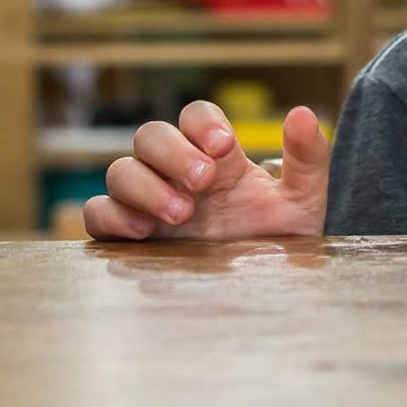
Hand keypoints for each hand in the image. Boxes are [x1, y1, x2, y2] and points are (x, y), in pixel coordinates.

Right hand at [82, 101, 329, 240]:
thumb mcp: (303, 200)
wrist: (265, 292)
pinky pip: (99, 213)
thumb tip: (301, 114)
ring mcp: (149, 202)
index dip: (202, 123)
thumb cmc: (280, 242)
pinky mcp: (129, 236)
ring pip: (121, 170)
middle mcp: (176, 174)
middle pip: (150, 135)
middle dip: (173, 153)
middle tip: (203, 182)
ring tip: (181, 214)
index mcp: (216, 158)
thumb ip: (307, 157)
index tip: (224, 147)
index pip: (195, 116)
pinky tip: (143, 233)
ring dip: (145, 185)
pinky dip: (112, 216)